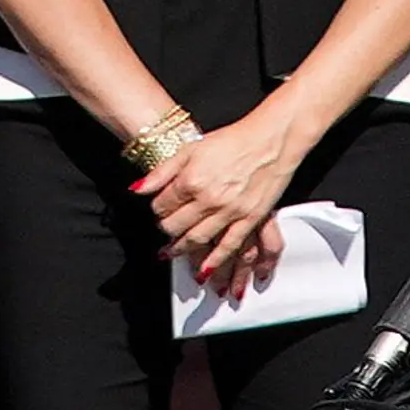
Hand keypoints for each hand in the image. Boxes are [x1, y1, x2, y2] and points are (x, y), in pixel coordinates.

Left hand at [143, 99, 307, 284]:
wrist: (271, 138)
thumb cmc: (234, 140)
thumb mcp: (191, 148)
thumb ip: (162, 171)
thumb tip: (138, 190)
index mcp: (191, 180)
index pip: (162, 205)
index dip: (158, 208)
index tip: (161, 208)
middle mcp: (208, 199)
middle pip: (175, 226)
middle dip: (167, 229)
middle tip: (167, 228)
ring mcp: (229, 211)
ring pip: (197, 240)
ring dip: (182, 249)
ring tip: (173, 253)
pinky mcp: (250, 219)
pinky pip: (229, 246)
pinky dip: (214, 261)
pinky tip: (204, 270)